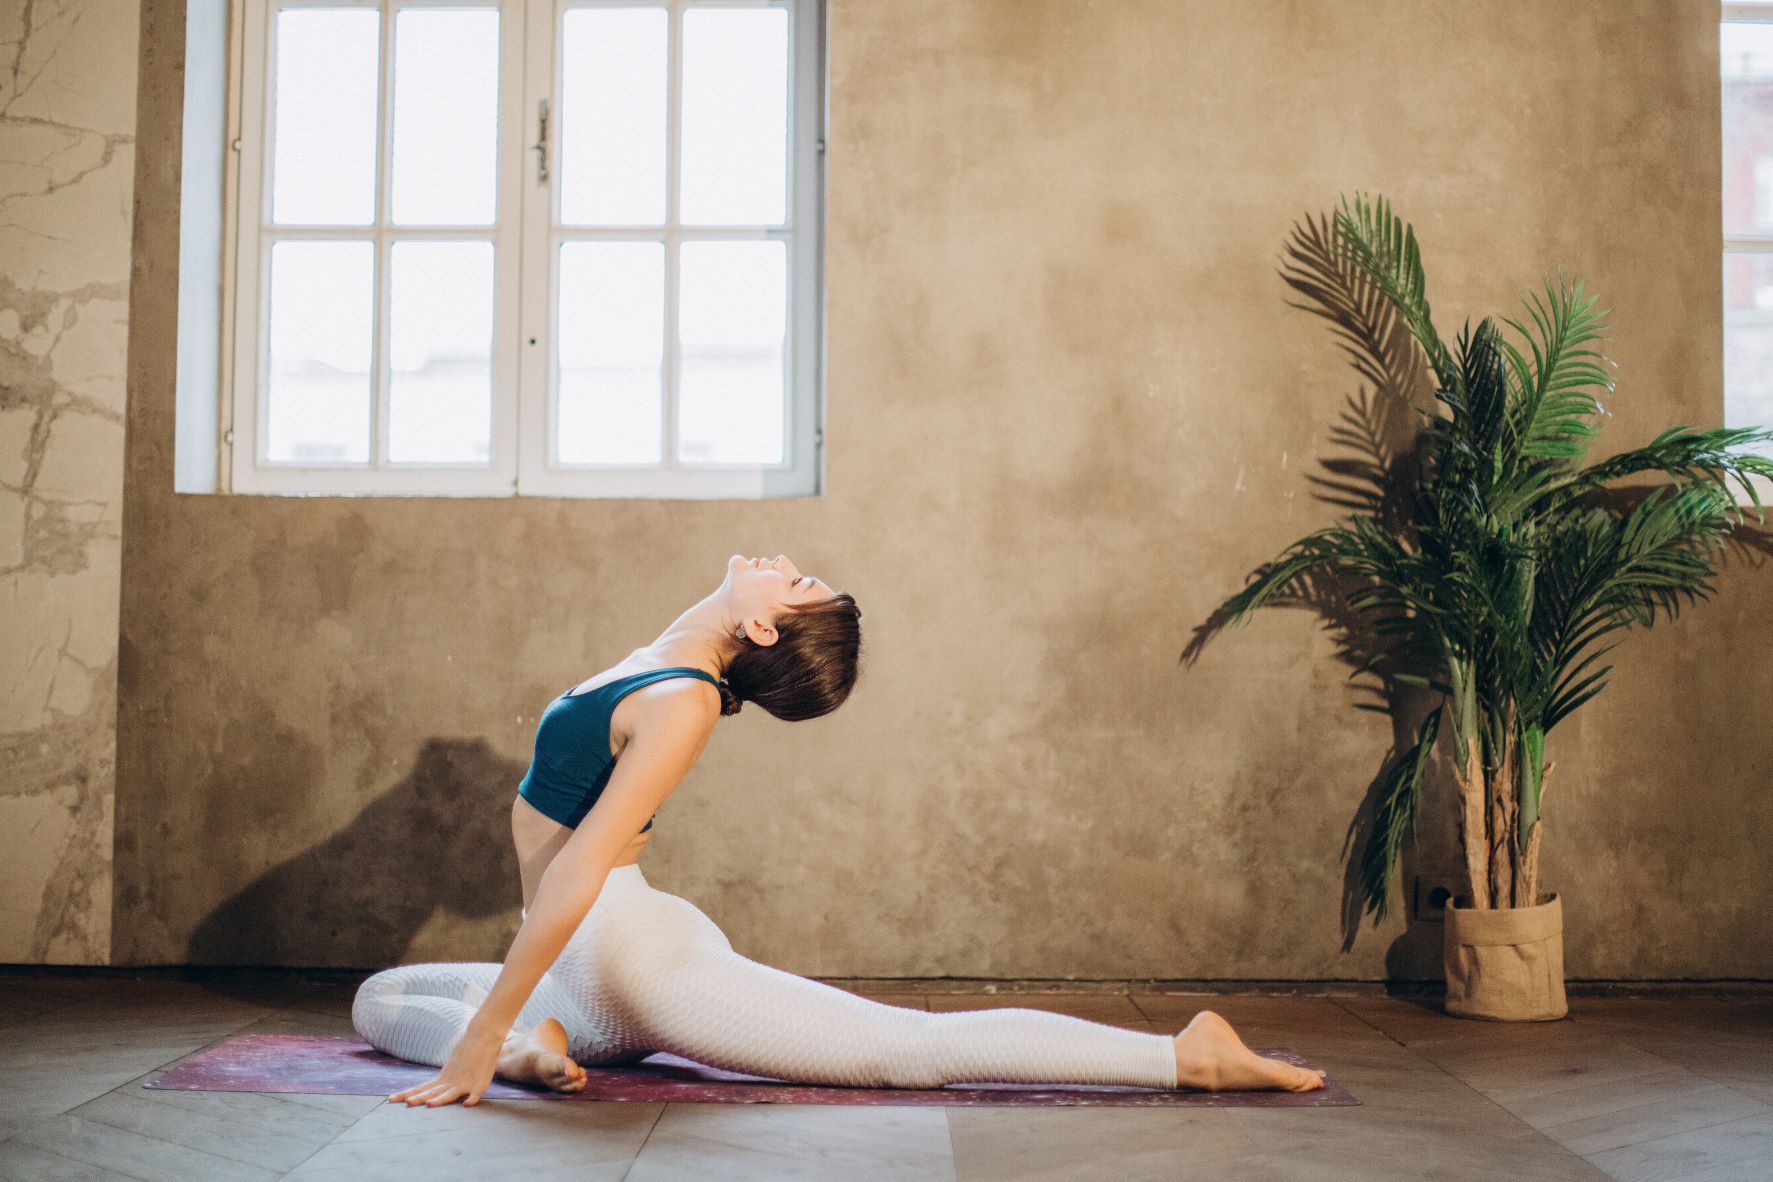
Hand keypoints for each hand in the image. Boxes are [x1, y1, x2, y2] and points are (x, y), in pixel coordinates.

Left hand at [389, 1025, 505, 1106]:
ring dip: (440, 1099)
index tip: (390, 1099)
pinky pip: (476, 1093)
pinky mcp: (480, 1083)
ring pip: (450, 1093)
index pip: (420, 1088)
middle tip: (405, 1104)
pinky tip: (467, 1104)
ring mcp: (464, 1082)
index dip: (406, 1094)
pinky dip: (472, 1098)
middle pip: (431, 1092)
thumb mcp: (452, 1067)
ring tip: (429, 1104)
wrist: (483, 1035)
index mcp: (442, 1078)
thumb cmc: (468, 1051)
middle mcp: (450, 1081)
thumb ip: (445, 1079)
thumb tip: (435, 1085)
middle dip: (418, 1098)